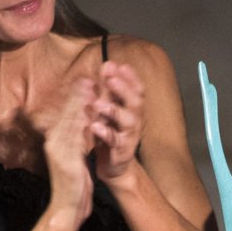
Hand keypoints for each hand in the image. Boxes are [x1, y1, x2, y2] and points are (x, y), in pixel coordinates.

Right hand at [42, 78, 94, 228]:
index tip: (86, 81)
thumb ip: (76, 141)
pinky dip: (85, 122)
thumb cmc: (73, 186)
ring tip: (93, 87)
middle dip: (79, 94)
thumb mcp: (74, 158)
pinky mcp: (67, 160)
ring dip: (82, 103)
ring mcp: (59, 151)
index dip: (76, 97)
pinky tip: (94, 112)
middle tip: (90, 76)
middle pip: (67, 113)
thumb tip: (83, 124)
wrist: (67, 209)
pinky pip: (78, 137)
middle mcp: (54, 142)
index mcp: (55, 141)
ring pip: (72, 121)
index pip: (66, 114)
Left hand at [91, 61, 144, 182]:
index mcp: (133, 108)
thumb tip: (107, 64)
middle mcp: (135, 120)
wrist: (114, 167)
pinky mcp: (122, 151)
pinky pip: (115, 141)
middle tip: (110, 78)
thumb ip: (109, 90)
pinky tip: (94, 126)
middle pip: (135, 102)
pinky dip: (105, 133)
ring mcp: (130, 136)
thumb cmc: (111, 134)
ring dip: (113, 110)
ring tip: (98, 103)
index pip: (137, 89)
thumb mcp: (110, 109)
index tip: (119, 65)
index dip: (130, 77)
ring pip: (127, 121)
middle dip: (123, 88)